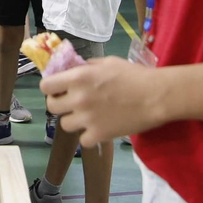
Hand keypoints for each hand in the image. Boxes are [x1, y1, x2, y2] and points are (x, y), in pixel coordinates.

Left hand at [41, 56, 167, 145]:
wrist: (156, 96)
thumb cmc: (135, 75)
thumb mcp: (108, 63)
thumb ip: (88, 67)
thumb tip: (75, 69)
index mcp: (79, 77)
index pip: (46, 86)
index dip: (51, 87)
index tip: (59, 88)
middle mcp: (78, 98)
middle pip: (52, 107)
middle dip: (60, 104)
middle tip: (72, 103)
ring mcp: (87, 118)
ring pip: (65, 125)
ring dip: (74, 120)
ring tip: (87, 116)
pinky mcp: (99, 135)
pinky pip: (83, 140)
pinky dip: (89, 136)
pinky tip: (99, 129)